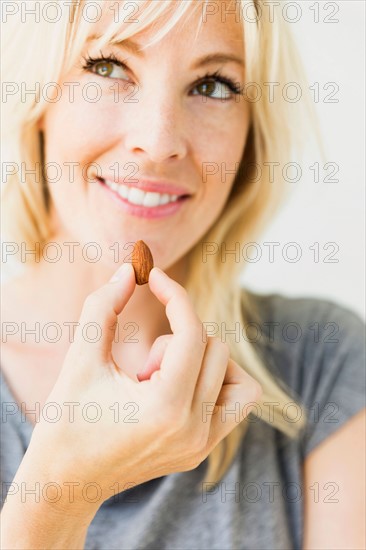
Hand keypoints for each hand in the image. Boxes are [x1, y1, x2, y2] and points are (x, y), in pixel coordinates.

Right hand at [30, 263, 261, 505]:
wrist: (65, 482)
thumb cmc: (67, 419)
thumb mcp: (80, 358)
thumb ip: (102, 306)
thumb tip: (130, 270)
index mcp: (166, 408)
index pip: (191, 332)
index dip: (174, 295)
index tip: (153, 276)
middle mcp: (195, 429)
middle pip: (215, 348)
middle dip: (176, 338)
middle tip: (140, 367)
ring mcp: (203, 444)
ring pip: (237, 375)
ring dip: (202, 360)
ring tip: (162, 379)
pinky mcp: (203, 450)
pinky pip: (236, 401)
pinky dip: (214, 381)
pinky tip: (178, 386)